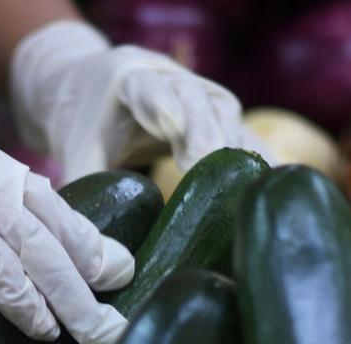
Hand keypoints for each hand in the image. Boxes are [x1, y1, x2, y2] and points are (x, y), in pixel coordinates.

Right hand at [0, 68, 133, 343]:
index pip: (60, 219)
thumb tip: (80, 250)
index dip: (93, 252)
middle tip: (103, 331)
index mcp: (4, 178)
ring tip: (49, 333)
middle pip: (40, 248)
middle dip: (76, 294)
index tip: (123, 281)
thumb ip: (22, 208)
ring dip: (26, 302)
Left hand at [11, 20, 268, 180]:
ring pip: (227, 117)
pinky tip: (271, 191)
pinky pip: (244, 137)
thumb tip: (94, 258)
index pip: (146, 87)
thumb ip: (85, 197)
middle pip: (197, 103)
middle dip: (204, 137)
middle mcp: (174, 80)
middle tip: (208, 172)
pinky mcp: (224, 118)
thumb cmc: (88, 128)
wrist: (102, 92)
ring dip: (236, 153)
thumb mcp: (79, 157)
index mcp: (131, 80)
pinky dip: (256, 162)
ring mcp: (204, 96)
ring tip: (244, 192)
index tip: (169, 126)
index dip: (159, 103)